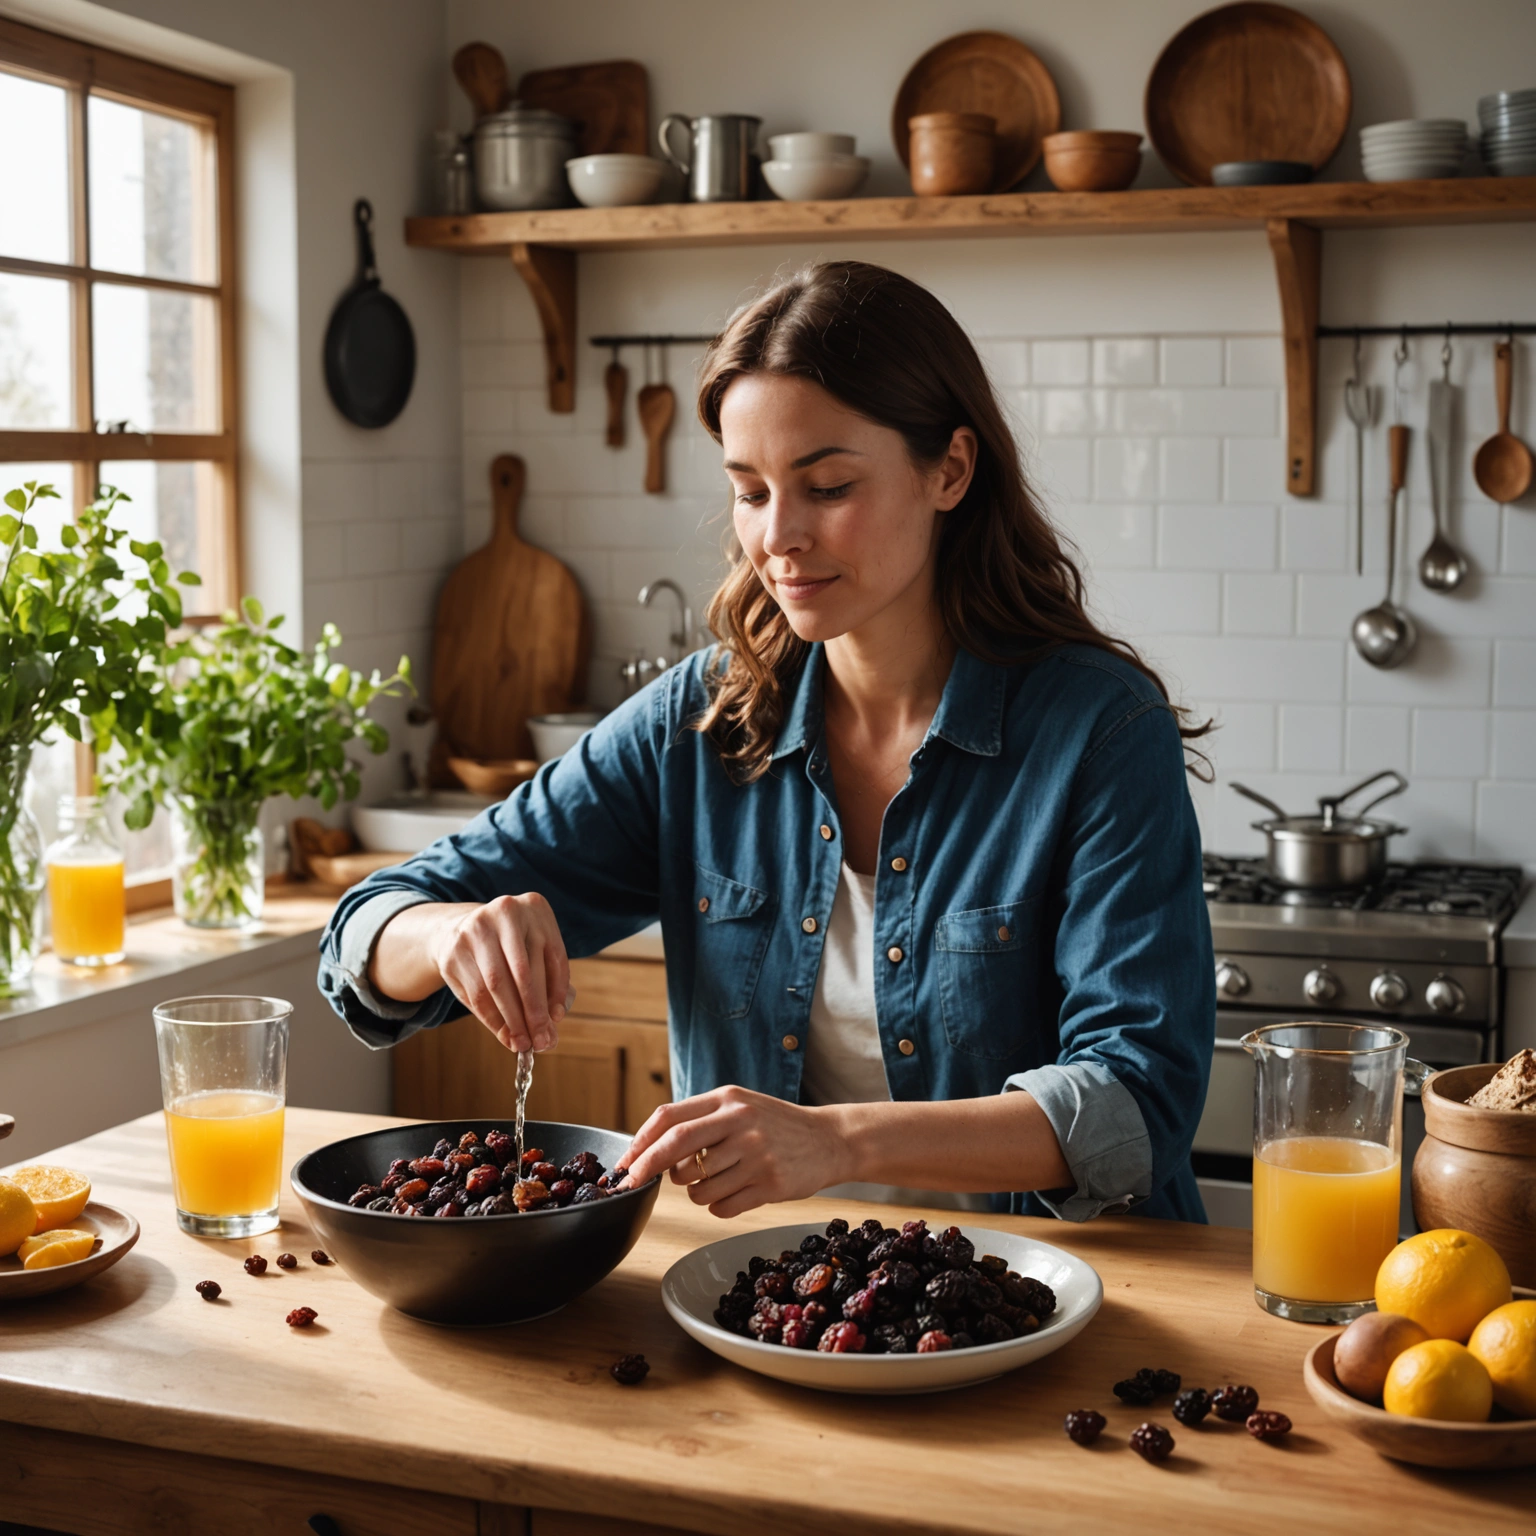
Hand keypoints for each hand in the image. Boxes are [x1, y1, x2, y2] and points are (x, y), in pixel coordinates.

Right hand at [423, 894, 572, 1053]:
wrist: (465, 928)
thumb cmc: (513, 945)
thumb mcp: (536, 947)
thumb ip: (550, 978)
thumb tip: (553, 1020)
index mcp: (534, 907)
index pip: (553, 956)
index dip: (556, 992)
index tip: (557, 1020)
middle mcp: (504, 913)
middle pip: (523, 973)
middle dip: (533, 1012)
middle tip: (540, 1040)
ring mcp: (474, 930)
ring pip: (496, 985)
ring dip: (511, 1019)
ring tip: (522, 1042)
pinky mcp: (453, 953)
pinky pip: (474, 993)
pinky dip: (491, 1018)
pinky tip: (503, 1033)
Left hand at [620, 1086, 853, 1218]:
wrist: (829, 1139)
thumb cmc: (775, 1124)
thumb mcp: (740, 1106)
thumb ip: (699, 1120)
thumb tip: (647, 1149)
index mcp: (727, 1099)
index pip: (669, 1118)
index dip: (639, 1144)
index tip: (624, 1164)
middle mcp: (740, 1123)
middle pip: (674, 1148)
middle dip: (647, 1170)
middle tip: (636, 1184)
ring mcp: (755, 1155)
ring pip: (696, 1187)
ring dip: (695, 1191)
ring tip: (718, 1180)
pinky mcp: (769, 1184)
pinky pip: (720, 1207)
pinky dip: (718, 1205)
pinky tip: (737, 1192)